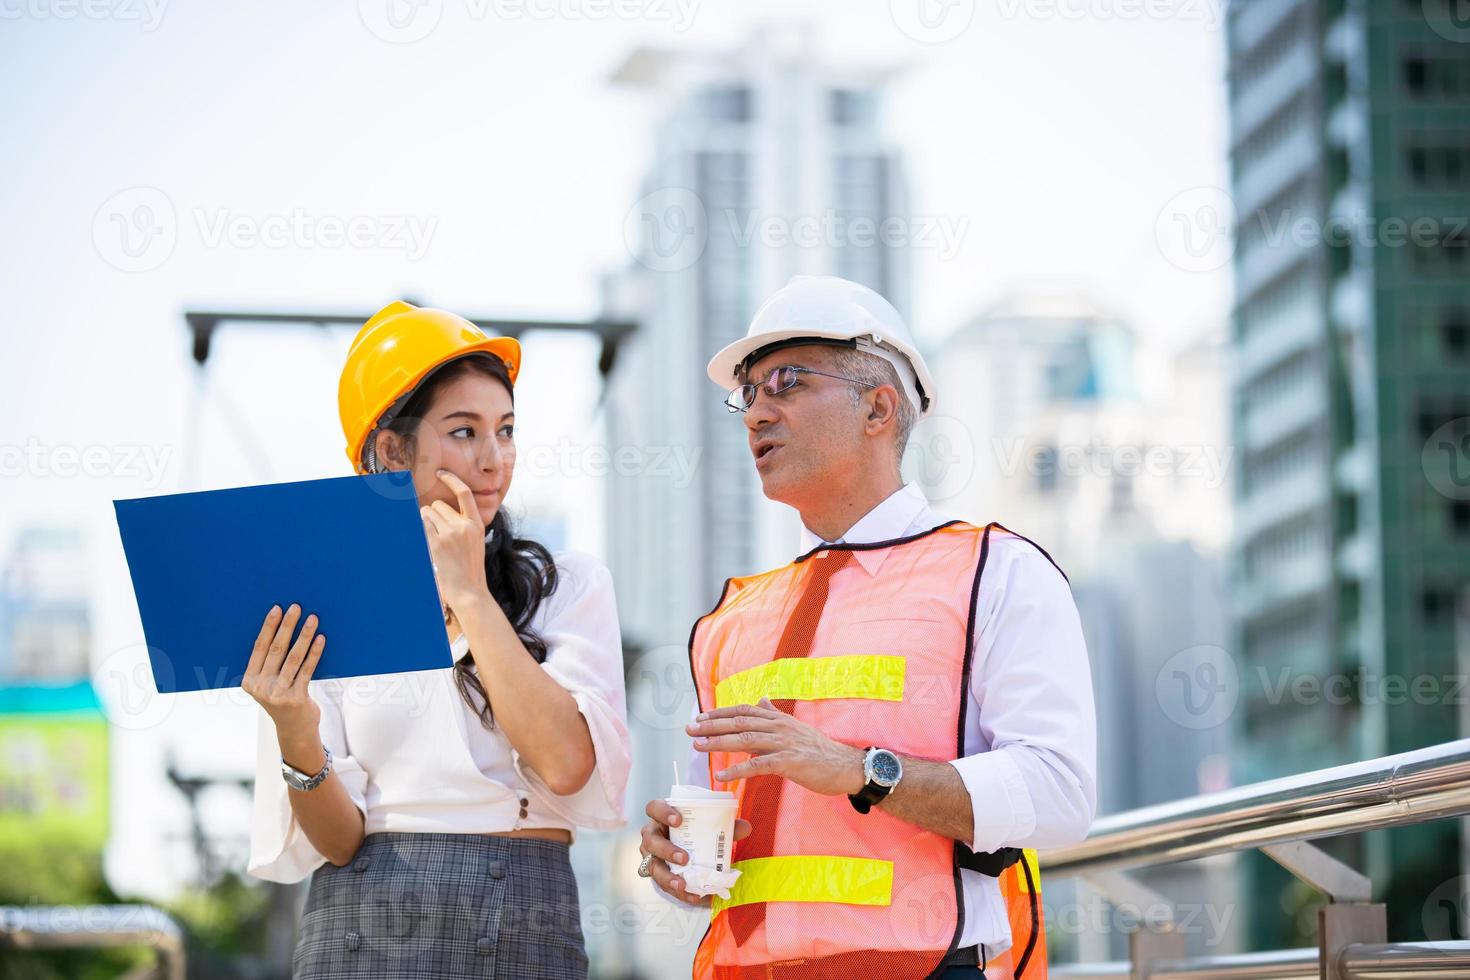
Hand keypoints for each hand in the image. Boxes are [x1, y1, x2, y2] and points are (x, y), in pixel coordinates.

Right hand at [242, 603, 325, 739]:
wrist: (294, 729)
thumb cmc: (282, 698)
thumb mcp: (268, 683)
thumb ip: (270, 663)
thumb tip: (283, 626)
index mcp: (249, 680)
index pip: (259, 647)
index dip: (268, 627)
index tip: (277, 609)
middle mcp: (260, 687)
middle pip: (276, 649)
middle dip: (287, 626)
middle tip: (296, 607)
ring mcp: (278, 694)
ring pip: (293, 658)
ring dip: (304, 635)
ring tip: (313, 619)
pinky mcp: (295, 698)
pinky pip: (307, 670)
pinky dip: (315, 652)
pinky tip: (321, 639)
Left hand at [421, 470, 489, 611]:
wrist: (469, 590)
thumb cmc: (470, 568)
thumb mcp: (475, 541)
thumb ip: (464, 524)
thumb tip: (440, 509)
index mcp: (477, 524)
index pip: (464, 493)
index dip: (451, 479)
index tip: (441, 473)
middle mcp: (464, 526)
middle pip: (438, 505)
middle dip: (434, 515)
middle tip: (439, 532)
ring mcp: (451, 534)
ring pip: (427, 513)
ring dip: (426, 522)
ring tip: (435, 539)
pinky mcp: (437, 543)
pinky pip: (422, 526)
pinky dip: (422, 530)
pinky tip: (430, 542)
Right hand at [639, 799, 751, 907]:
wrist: (687, 851)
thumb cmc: (696, 833)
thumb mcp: (709, 827)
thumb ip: (726, 825)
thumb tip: (746, 827)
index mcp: (662, 817)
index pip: (654, 808)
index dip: (662, 812)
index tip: (678, 820)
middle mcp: (652, 835)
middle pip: (650, 840)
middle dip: (666, 850)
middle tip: (684, 858)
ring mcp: (651, 856)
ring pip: (652, 866)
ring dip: (667, 876)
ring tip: (683, 884)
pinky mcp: (657, 875)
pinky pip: (662, 885)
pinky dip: (678, 892)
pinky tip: (692, 897)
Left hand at [688, 698, 866, 796]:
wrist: (846, 765)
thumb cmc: (820, 750)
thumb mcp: (796, 727)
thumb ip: (775, 714)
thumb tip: (761, 700)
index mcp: (778, 718)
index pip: (743, 710)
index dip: (719, 713)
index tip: (699, 716)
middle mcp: (778, 726)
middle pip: (739, 721)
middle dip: (711, 725)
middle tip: (689, 729)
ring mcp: (783, 743)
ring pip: (744, 739)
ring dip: (718, 743)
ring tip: (698, 746)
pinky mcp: (789, 763)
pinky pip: (758, 766)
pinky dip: (738, 770)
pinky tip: (722, 776)